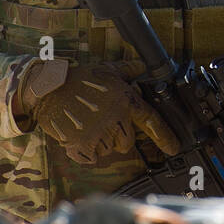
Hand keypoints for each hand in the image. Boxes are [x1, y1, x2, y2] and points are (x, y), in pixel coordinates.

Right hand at [29, 60, 179, 164]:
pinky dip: (85, 152)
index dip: (165, 137)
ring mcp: (99, 132)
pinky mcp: (81, 144)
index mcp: (125, 100)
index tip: (174, 148)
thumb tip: (143, 66)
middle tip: (102, 124)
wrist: (49, 88)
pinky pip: (91, 158)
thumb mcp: (108, 69)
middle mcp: (116, 118)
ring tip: (87, 124)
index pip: (151, 121)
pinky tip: (78, 134)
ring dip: (100, 143)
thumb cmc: (79, 78)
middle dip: (118, 137)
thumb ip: (129, 70)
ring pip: (109, 150)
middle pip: (127, 142)